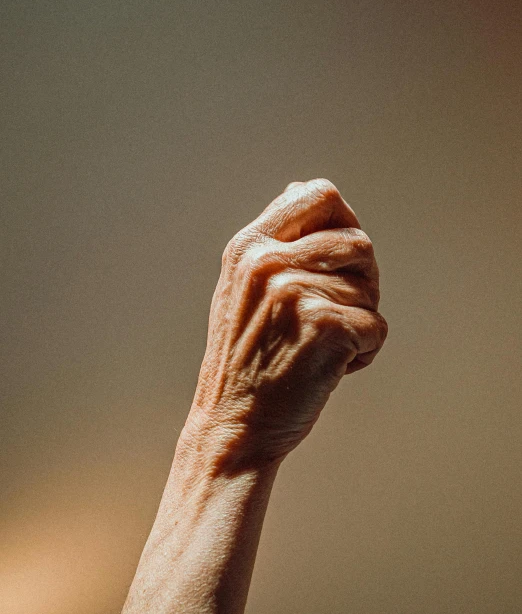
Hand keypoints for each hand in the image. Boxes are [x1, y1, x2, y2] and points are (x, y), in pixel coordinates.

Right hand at [184, 178, 387, 471]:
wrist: (233, 425)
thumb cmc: (245, 361)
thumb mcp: (242, 287)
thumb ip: (275, 239)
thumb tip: (305, 187)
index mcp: (249, 246)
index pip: (321, 194)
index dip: (345, 222)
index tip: (340, 261)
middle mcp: (269, 262)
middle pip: (359, 242)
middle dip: (361, 281)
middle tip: (337, 314)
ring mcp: (295, 293)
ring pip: (369, 289)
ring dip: (360, 320)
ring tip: (323, 346)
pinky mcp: (325, 327)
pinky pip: (376, 327)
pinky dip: (364, 353)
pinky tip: (330, 369)